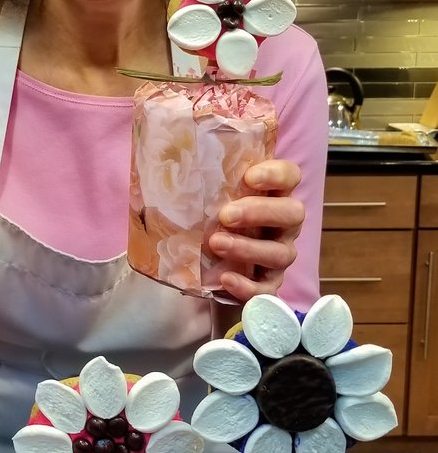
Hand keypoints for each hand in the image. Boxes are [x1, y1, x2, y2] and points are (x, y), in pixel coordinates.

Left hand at [207, 159, 303, 302]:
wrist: (206, 272)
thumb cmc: (209, 225)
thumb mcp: (204, 201)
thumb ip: (197, 182)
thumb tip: (160, 162)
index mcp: (272, 197)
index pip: (290, 176)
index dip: (277, 174)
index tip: (249, 176)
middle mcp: (282, 225)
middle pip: (292, 213)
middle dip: (260, 212)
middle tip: (226, 215)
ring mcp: (279, 255)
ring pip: (281, 253)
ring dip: (248, 248)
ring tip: (216, 244)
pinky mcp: (268, 285)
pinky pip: (266, 289)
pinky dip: (247, 285)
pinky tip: (225, 278)